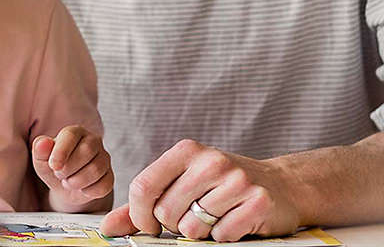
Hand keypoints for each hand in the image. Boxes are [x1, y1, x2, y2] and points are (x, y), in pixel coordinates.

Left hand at [32, 125, 113, 209]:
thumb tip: (42, 143)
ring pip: (96, 169)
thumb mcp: (42, 160)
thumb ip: (40, 150)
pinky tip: (82, 188)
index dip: (61, 152)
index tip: (53, 166)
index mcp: (75, 132)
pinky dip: (89, 192)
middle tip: (60, 174)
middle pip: (87, 151)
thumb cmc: (54, 168)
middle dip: (69, 168)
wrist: (65, 186)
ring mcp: (104, 158)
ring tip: (68, 181)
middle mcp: (92, 141)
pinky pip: (104, 185)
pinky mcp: (110, 176)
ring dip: (77, 181)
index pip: (71, 135)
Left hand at [101, 139, 298, 241]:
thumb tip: (107, 229)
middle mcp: (210, 160)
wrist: (279, 185)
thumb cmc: (218, 185)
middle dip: (173, 225)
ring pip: (192, 228)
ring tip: (214, 216)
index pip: (143, 186)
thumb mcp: (180, 183)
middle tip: (191, 216)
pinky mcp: (257, 202)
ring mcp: (236, 180)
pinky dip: (223, 237)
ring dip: (199, 232)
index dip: (140, 214)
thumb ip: (141, 206)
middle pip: (165, 212)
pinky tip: (234, 221)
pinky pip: (222, 237)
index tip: (149, 224)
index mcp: (185, 150)